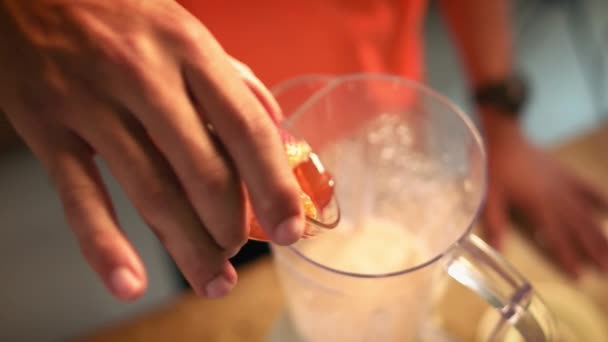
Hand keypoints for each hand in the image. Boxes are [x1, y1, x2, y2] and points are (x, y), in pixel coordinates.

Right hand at [0, 0, 303, 299]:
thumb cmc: (115, 7)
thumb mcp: (182, 26)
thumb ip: (230, 76)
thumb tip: (272, 122)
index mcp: (188, 48)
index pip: (246, 128)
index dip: (273, 186)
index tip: (290, 228)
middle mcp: (144, 76)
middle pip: (203, 171)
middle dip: (230, 225)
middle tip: (239, 250)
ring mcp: (92, 103)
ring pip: (151, 192)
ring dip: (187, 247)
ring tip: (212, 279)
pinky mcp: (47, 127)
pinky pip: (80, 196)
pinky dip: (104, 246)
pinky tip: (130, 282)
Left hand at [482, 114, 607, 276]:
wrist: (506, 137)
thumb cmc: (496, 167)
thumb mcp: (491, 197)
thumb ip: (496, 223)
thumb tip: (497, 249)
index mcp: (538, 206)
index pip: (555, 237)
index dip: (567, 256)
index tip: (579, 275)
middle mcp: (557, 199)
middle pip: (578, 229)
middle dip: (593, 250)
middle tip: (607, 269)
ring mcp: (564, 185)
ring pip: (587, 213)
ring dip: (600, 233)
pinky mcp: (566, 174)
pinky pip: (587, 189)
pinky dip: (600, 199)